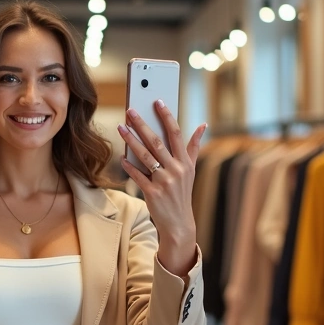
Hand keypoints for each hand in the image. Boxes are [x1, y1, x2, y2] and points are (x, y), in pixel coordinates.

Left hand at [117, 101, 205, 276]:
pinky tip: (121, 157)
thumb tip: (202, 125)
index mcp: (185, 162)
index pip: (176, 134)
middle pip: (157, 142)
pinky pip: (138, 175)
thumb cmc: (182, 193)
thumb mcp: (191, 170)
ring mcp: (164, 181)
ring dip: (131, 141)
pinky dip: (129, 166)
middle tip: (130, 110)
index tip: (158, 101)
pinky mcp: (152, 192)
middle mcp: (176, 170)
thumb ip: (193, 147)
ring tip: (121, 128)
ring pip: (145, 156)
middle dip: (142, 124)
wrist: (178, 222)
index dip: (167, 116)